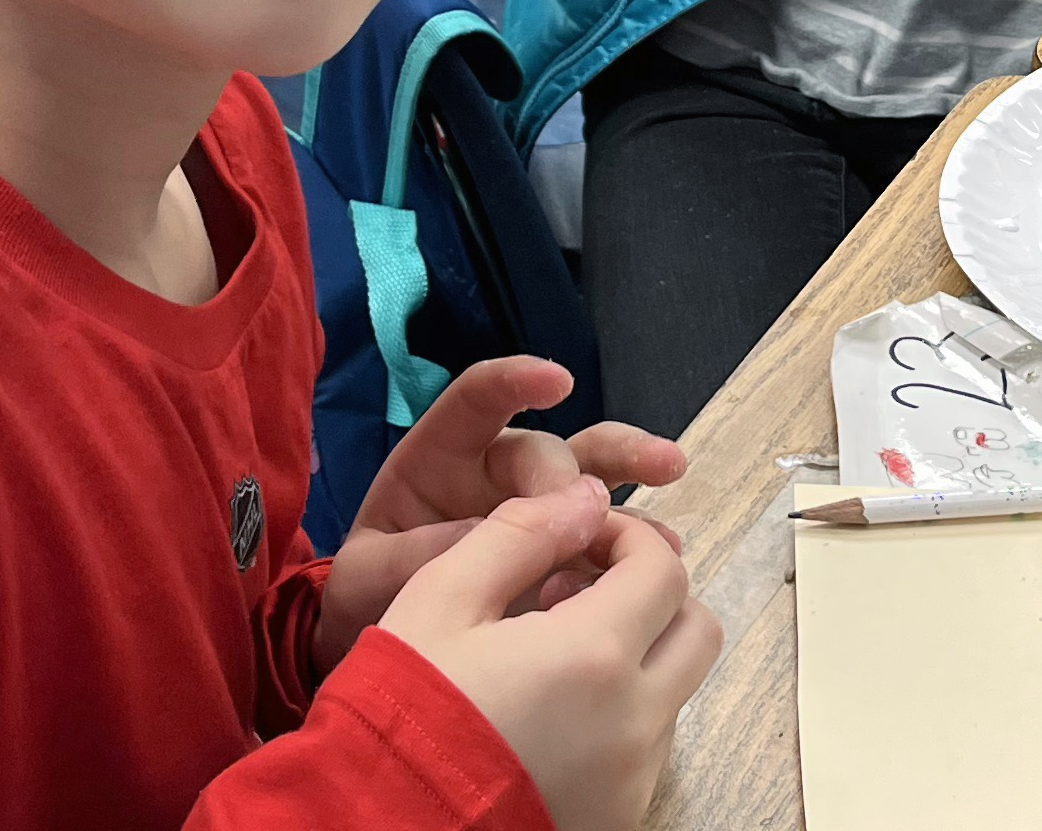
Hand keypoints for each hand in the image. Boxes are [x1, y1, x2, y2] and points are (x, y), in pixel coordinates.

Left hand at [315, 356, 685, 677]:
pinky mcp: (566, 551)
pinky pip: (608, 533)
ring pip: (592, 469)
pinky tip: (668, 551)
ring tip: (672, 466)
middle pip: (544, 450)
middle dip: (564, 478)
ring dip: (633, 465)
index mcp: (440, 460)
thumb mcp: (371, 579)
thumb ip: (418, 553)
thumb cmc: (368, 601)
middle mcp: (496, 474)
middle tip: (580, 514)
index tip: (558, 381)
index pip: (478, 399)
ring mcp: (537, 510)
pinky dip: (637, 540)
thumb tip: (487, 532)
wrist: (387, 660)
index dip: (516, 381)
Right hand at [379, 479, 722, 830]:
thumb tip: (588, 495)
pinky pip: (646, 752)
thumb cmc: (399, 710)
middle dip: (652, 595)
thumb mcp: (440, 599)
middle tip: (582, 591)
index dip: (626, 537)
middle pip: (695, 631)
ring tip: (555, 657)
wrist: (370, 824)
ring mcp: (632, 781)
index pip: (664, 568)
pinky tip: (551, 713)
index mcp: (595, 656)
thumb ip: (521, 533)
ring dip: (637, 657)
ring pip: (674, 693)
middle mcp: (634, 724)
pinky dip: (620, 716)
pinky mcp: (618, 819)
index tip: (579, 540)